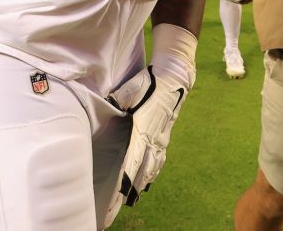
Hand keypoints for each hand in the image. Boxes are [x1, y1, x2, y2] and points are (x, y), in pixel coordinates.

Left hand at [107, 65, 190, 206]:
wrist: (174, 78)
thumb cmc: (150, 83)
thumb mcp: (131, 89)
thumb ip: (119, 99)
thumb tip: (108, 104)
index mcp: (143, 128)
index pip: (133, 157)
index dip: (127, 175)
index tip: (121, 191)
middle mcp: (154, 138)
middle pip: (142, 168)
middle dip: (131, 187)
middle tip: (122, 203)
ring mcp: (161, 138)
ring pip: (152, 166)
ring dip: (142, 182)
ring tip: (133, 197)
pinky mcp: (164, 136)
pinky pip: (159, 158)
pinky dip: (153, 171)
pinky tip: (149, 178)